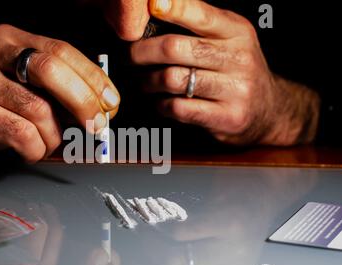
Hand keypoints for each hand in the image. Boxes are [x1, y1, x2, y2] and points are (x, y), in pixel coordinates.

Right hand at [0, 24, 119, 171]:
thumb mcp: (19, 94)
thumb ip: (53, 93)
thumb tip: (98, 107)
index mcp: (8, 40)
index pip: (62, 50)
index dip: (93, 78)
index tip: (111, 102)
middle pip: (52, 70)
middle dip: (84, 102)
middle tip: (96, 126)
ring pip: (38, 109)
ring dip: (54, 136)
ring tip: (47, 144)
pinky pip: (21, 133)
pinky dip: (35, 149)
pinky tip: (28, 151)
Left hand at [131, 0, 319, 145]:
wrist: (269, 110)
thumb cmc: (237, 70)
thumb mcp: (229, 39)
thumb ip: (197, 27)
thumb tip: (155, 11)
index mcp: (237, 31)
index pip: (200, 14)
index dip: (172, 8)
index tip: (150, 6)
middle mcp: (239, 57)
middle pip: (175, 48)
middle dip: (142, 52)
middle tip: (131, 56)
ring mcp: (236, 89)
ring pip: (173, 79)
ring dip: (148, 81)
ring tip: (144, 82)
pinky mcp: (227, 117)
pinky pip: (179, 108)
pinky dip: (161, 105)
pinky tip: (160, 102)